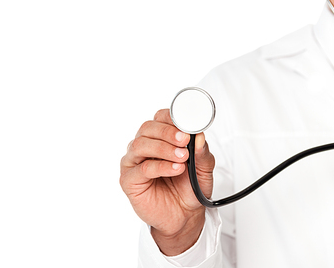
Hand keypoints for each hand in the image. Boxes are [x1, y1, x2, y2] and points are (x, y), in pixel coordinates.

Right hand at [120, 109, 214, 254]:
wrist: (185, 216)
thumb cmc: (190, 188)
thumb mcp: (204, 168)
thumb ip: (202, 152)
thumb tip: (200, 136)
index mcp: (159, 137)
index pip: (160, 117)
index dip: (172, 118)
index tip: (187, 125)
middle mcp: (144, 146)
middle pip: (148, 128)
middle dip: (168, 132)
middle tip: (185, 140)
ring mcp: (133, 162)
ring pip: (141, 145)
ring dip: (164, 149)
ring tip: (183, 158)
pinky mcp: (129, 180)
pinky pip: (142, 169)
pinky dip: (160, 167)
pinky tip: (176, 169)